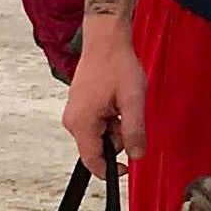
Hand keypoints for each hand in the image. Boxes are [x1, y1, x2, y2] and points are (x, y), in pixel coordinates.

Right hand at [63, 21, 146, 165]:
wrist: (106, 40)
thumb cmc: (117, 65)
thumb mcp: (133, 100)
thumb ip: (135, 131)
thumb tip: (137, 155)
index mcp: (82, 123)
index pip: (92, 161)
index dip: (111, 170)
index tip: (128, 167)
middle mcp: (73, 120)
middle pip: (97, 147)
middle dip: (117, 138)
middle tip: (129, 114)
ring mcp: (74, 112)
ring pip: (99, 134)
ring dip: (115, 126)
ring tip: (123, 101)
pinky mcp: (79, 106)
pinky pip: (96, 122)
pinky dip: (110, 117)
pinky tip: (117, 99)